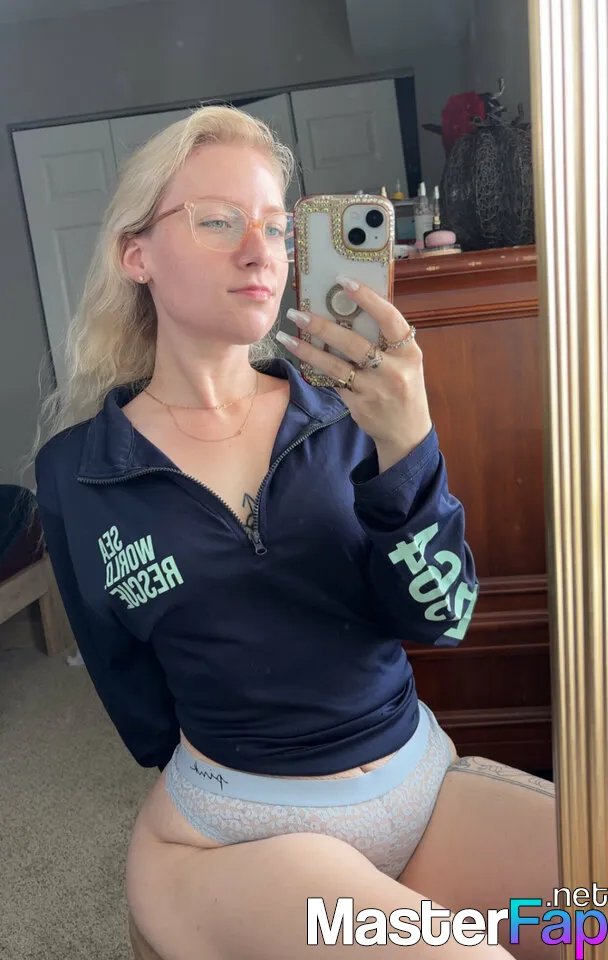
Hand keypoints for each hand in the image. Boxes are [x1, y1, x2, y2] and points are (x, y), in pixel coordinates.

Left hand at [277, 276, 432, 470]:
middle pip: (353, 342)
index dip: (367, 298)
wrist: (407, 432)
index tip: (343, 281)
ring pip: (335, 365)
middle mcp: (394, 371)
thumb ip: (386, 341)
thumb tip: (351, 309)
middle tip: (297, 312)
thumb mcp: (406, 362)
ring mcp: (375, 390)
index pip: (389, 318)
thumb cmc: (404, 388)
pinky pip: (333, 382)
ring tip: (287, 336)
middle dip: (322, 326)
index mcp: (409, 352)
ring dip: (308, 350)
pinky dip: (316, 369)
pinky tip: (300, 359)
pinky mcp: (359, 404)